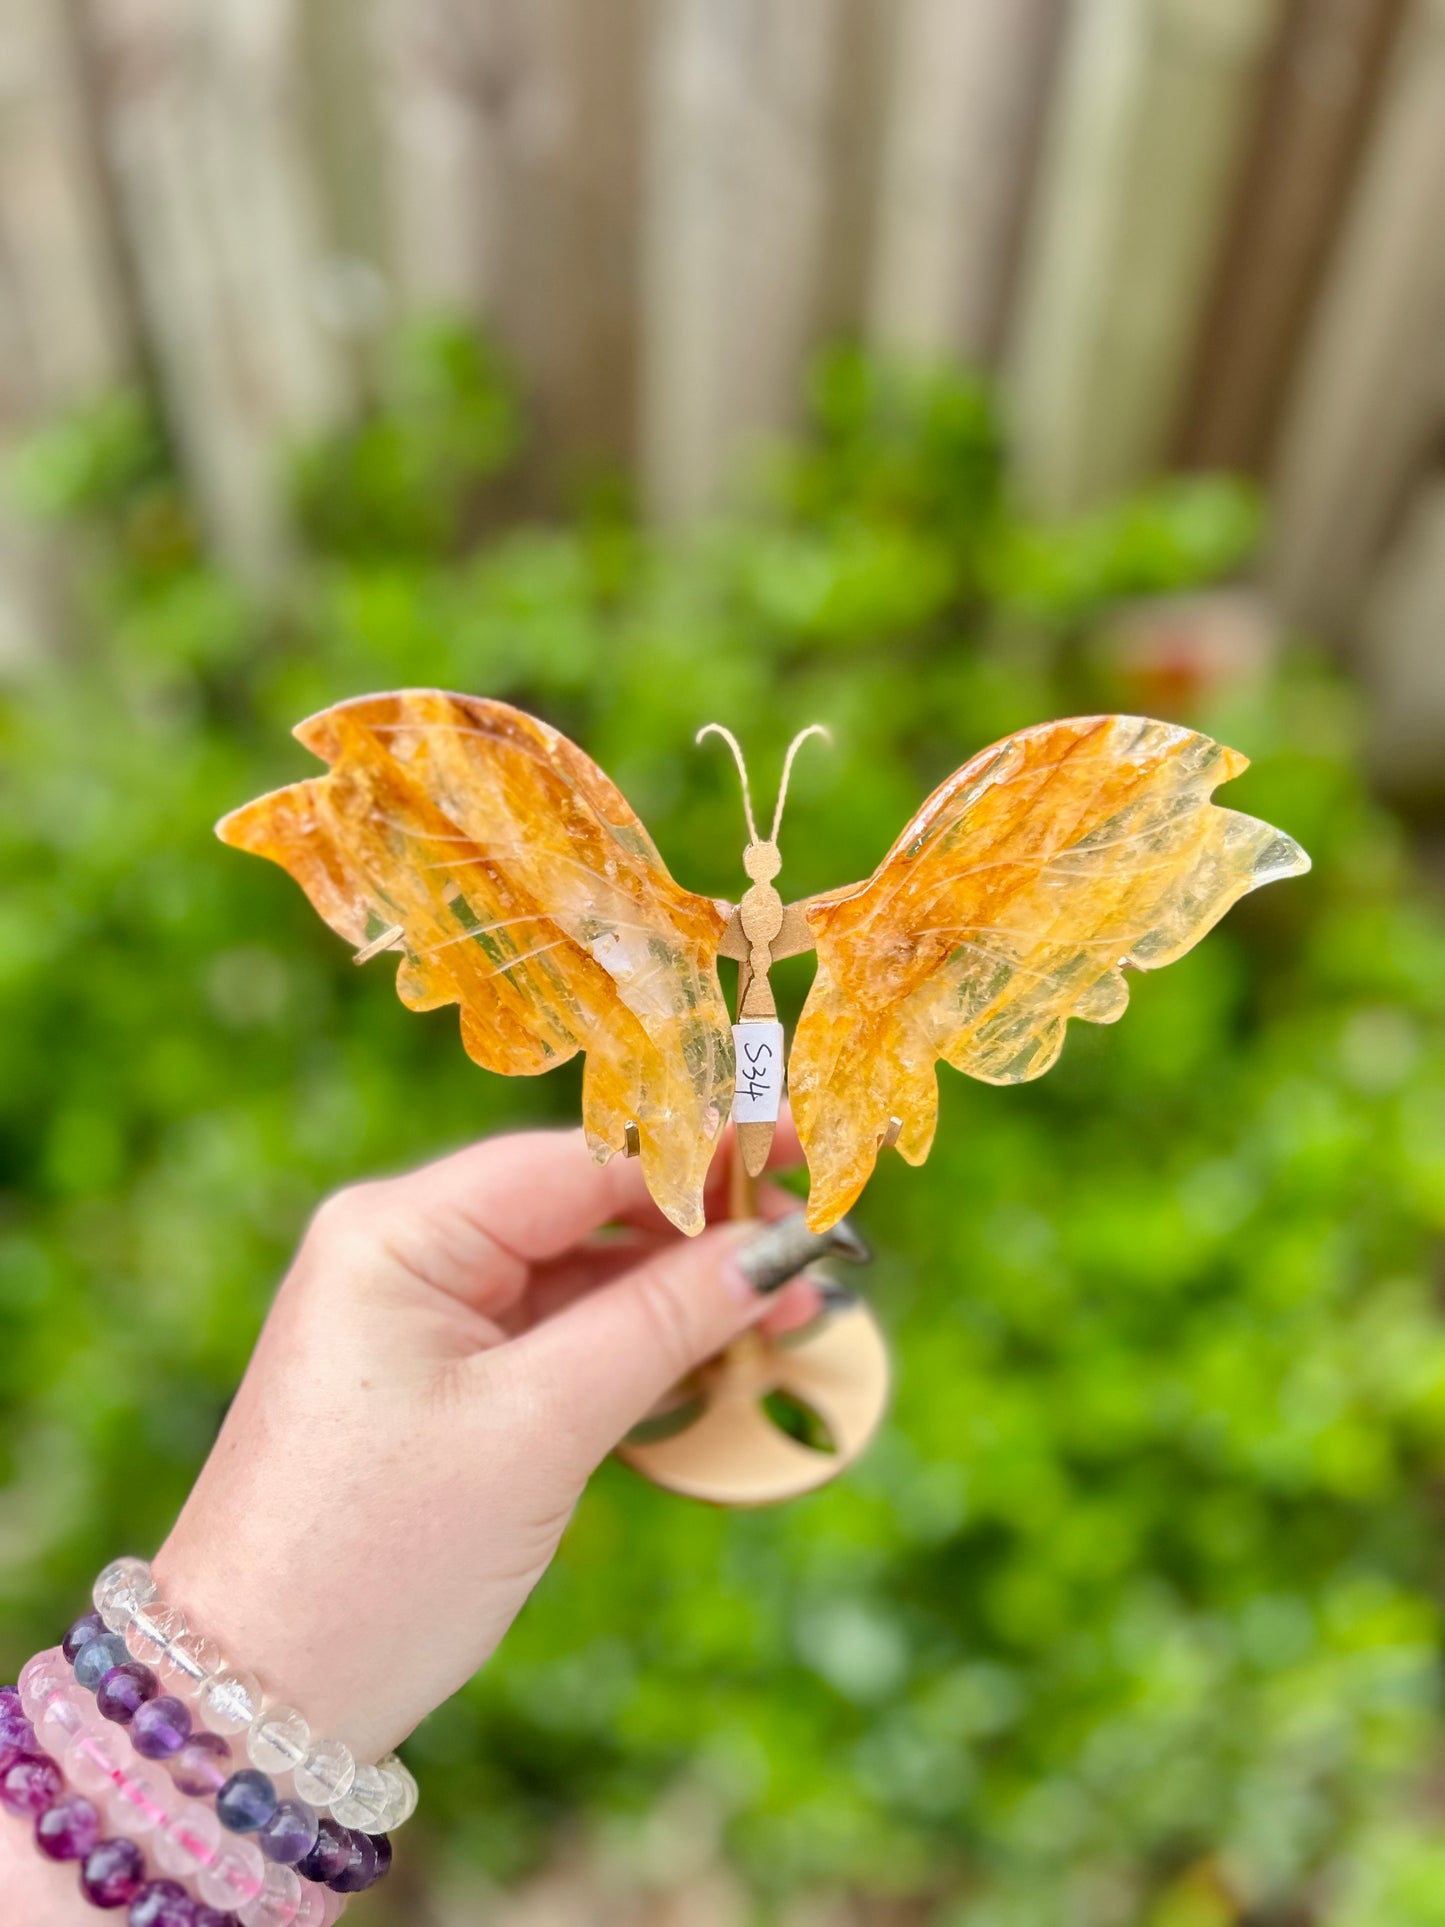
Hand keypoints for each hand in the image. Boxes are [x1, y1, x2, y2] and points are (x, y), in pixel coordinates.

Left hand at [147, 1122, 821, 1762]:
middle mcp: (404, 1251)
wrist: (258, 1703)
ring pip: (582, 1273)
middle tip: (822, 1253)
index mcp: (400, 1232)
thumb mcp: (538, 1430)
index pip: (580, 1159)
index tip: (807, 1155)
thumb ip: (663, 1322)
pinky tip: (718, 1352)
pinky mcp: (440, 1379)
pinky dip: (637, 1344)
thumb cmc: (380, 1557)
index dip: (703, 1153)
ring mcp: (420, 1317)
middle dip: (704, 1229)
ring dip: (683, 1292)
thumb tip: (778, 1248)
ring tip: (792, 1312)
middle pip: (586, 1206)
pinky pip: (557, 1333)